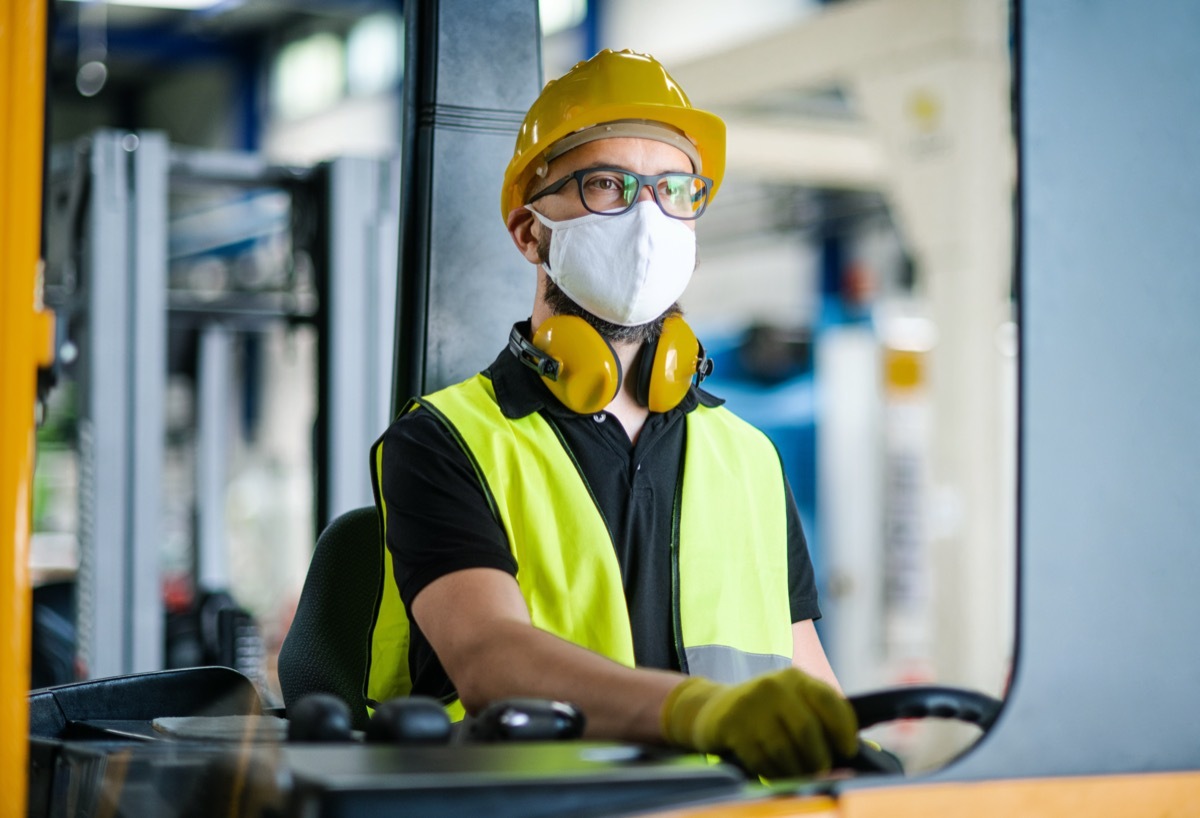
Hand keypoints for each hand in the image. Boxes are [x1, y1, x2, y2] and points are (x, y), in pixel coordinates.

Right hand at [660, 668, 857, 778]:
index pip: (830, 701)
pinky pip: (763, 760)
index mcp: (795, 678)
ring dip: (795, 769)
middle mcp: (774, 685)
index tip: (847, 750)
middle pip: (808, 731)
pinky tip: (772, 770)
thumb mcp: (790, 703)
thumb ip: (817, 717)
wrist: (712, 710)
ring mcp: (751, 704)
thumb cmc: (763, 713)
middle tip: (820, 771)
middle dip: (819, 758)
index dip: (844, 729)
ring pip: (785, 750)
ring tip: (796, 772)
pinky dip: (773, 772)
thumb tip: (850, 748)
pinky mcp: (733, 725)